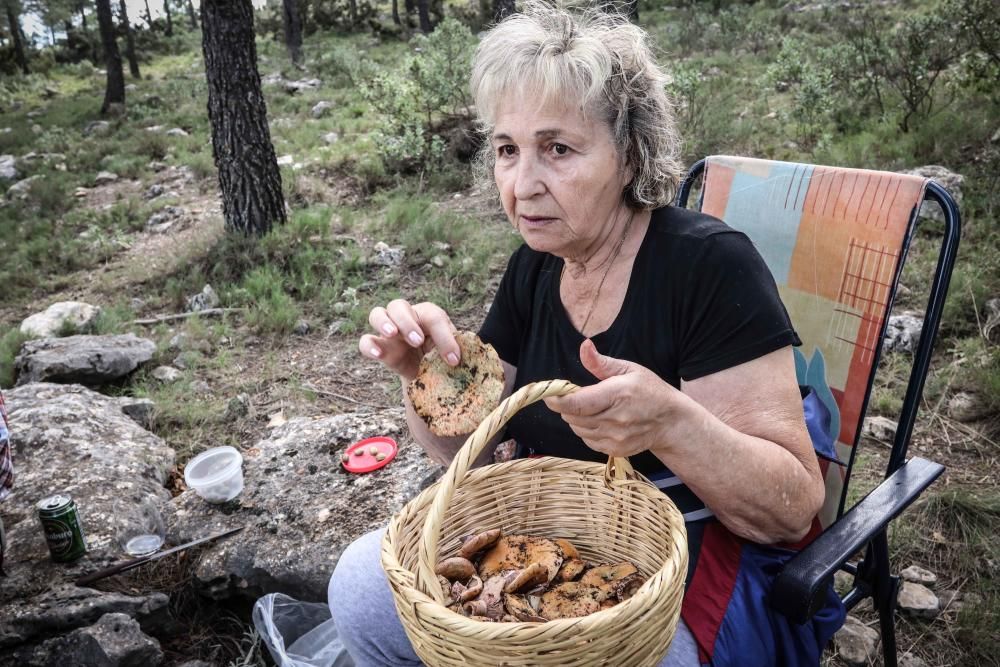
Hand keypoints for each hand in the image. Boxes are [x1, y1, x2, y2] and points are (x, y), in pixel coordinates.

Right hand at [358, 300, 459, 380]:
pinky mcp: (379, 347)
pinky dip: (369, 345)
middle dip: (407, 322)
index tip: (453, 359)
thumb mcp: (453, 353)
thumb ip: (455, 350)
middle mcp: (406, 317)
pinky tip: (378, 353)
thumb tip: (456, 359)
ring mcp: (389, 331)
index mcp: (428, 315)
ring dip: (384, 323)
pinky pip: (366, 341)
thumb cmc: (442, 357)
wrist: (429, 374)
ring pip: (377, 314)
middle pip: (398, 306)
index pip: (433, 317)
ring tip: (393, 334)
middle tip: (417, 341)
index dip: (444, 337)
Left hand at [543, 339, 681, 457]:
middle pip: (572, 416)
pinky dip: (587, 430)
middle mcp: (615, 419)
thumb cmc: (650, 391)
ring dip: (577, 418)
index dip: (557, 400)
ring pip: (577, 429)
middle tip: (578, 396)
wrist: (670, 422)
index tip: (549, 394)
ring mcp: (615, 437)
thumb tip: (584, 346)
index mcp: (617, 394)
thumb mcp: (629, 369)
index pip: (577, 403)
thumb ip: (601, 362)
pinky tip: (601, 421)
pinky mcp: (614, 450)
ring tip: (593, 408)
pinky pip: (588, 440)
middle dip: (568, 406)